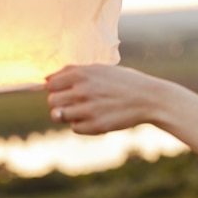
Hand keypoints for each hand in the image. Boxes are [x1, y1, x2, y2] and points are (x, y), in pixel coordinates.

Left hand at [45, 64, 162, 134]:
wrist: (150, 99)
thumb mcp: (102, 69)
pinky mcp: (96, 126)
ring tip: (85, 111)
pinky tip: (97, 118)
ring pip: (60, 116)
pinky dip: (82, 125)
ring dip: (70, 115)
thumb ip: (75, 72)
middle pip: (52, 101)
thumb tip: (48, 80)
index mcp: (82, 74)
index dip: (57, 88)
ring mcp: (88, 109)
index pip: (50, 83)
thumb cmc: (125, 82)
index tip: (67, 91)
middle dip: (61, 103)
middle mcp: (82, 90)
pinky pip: (75, 128)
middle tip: (78, 102)